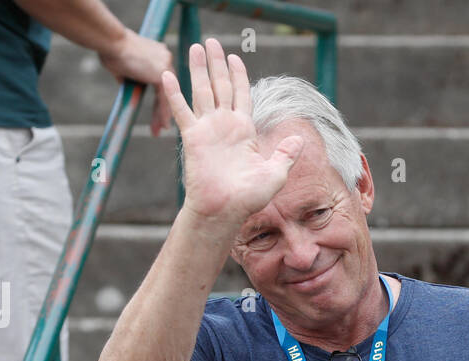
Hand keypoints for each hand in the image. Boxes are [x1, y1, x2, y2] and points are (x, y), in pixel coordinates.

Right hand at [97, 30, 173, 134]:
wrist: (111, 41)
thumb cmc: (110, 50)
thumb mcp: (122, 67)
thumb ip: (129, 77)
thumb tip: (126, 85)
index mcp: (157, 55)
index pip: (161, 81)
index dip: (158, 97)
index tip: (156, 110)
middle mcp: (165, 58)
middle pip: (167, 90)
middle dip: (163, 108)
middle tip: (162, 125)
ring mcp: (166, 65)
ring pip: (167, 96)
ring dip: (163, 114)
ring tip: (160, 130)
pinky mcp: (162, 74)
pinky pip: (164, 98)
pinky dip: (163, 113)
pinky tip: (163, 125)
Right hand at [162, 38, 303, 225]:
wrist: (225, 211)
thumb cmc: (249, 198)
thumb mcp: (275, 174)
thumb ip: (286, 154)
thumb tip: (299, 139)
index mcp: (244, 131)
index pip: (241, 95)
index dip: (239, 75)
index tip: (235, 57)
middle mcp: (225, 126)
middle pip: (221, 86)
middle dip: (216, 64)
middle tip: (211, 42)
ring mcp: (208, 129)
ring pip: (202, 91)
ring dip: (198, 69)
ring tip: (195, 46)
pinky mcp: (193, 137)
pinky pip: (182, 111)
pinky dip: (174, 93)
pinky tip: (168, 75)